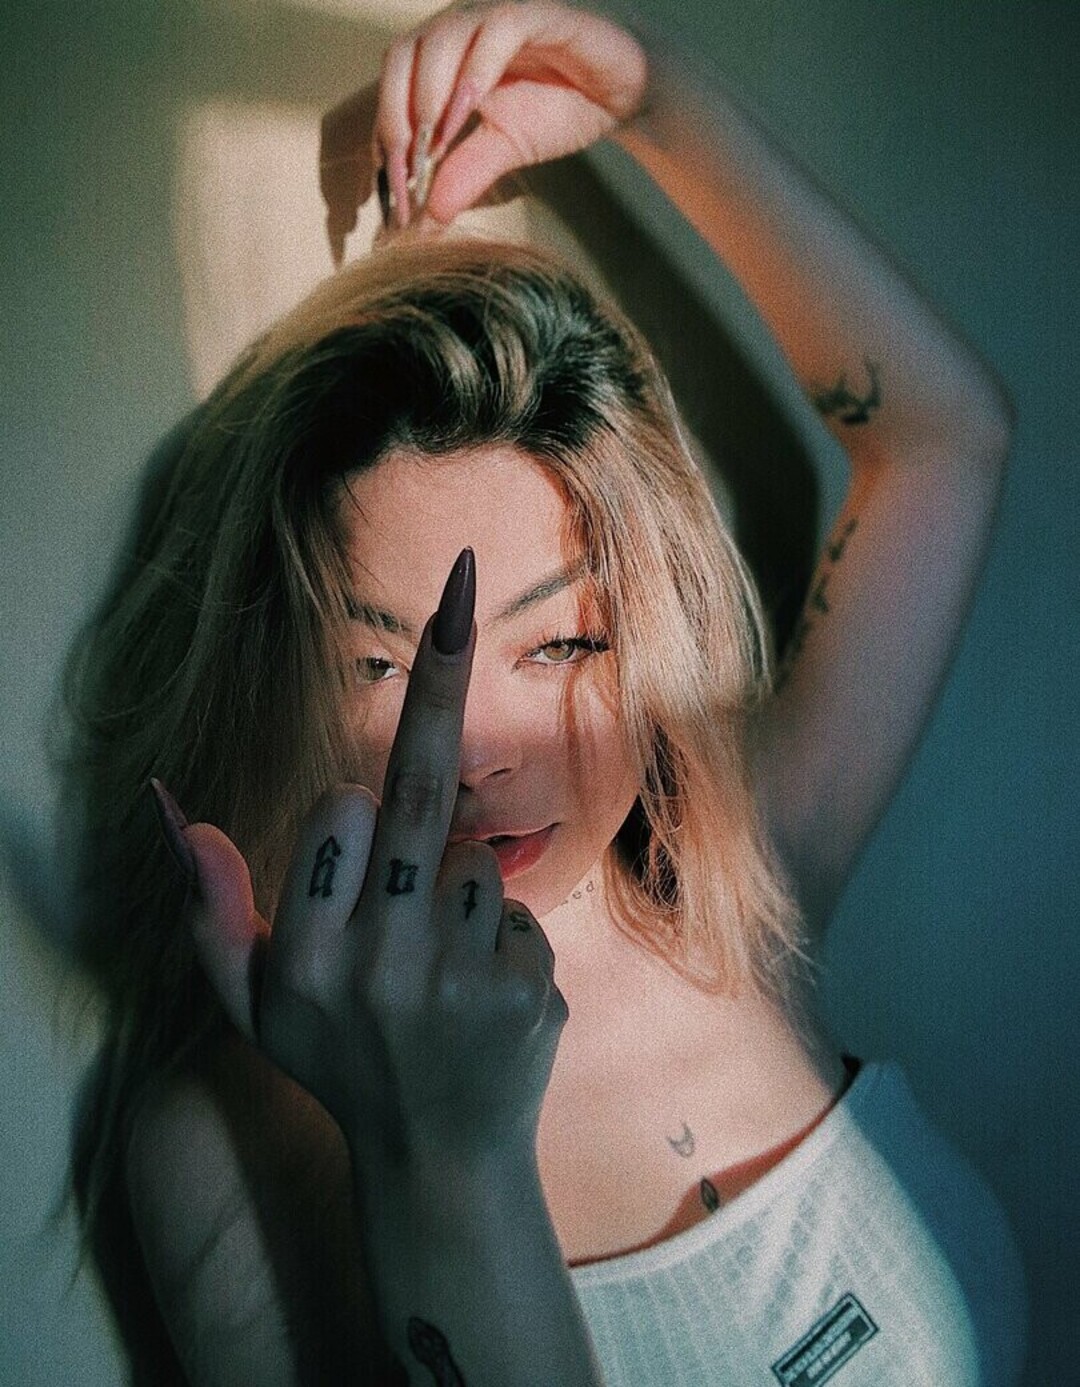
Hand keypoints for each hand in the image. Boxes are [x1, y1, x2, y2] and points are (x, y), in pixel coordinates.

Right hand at [160, 549, 567, 1171]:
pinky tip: (481, 993)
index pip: (342, 807)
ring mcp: (464, 978)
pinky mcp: (530, 989)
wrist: (440, 1156)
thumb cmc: (335, 1061)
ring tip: (437, 967)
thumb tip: (172, 804)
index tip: (357, 824)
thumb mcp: (249, 1000)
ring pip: (475, 856)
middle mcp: (382, 963)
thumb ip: (209, 907)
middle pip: (420, 787)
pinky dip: (500, 933)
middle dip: (440, 677)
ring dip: (457, 888)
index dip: (350, 815)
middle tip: (463, 579)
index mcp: (305, 955)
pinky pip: (519, 908)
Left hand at [320, 0, 648, 260]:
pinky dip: (476, 68)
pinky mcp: (534, 12)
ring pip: (440, 39)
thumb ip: (465, 173)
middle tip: (408, 170)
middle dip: (396, 117)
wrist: (623, 89)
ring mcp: (493, 16)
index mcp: (444, 61)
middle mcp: (461, 30)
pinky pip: (495, 30)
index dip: (388, 141)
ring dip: (430, 94)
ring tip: (436, 143)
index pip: (394, 91)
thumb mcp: (506, 149)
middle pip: (402, 57)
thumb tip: (428, 220)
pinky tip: (473, 107)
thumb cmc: (562, 105)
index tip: (396, 197)